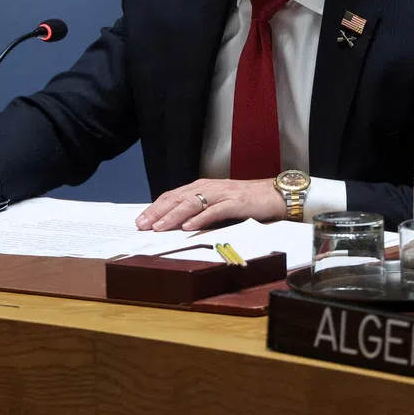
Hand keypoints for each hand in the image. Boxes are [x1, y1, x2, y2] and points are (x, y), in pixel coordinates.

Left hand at [135, 178, 286, 231]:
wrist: (273, 194)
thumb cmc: (244, 201)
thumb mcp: (217, 203)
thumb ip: (198, 210)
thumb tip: (174, 224)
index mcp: (201, 187)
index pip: (172, 196)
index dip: (155, 208)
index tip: (140, 221)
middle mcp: (208, 188)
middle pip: (177, 198)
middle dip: (158, 212)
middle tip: (142, 225)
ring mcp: (222, 194)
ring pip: (193, 203)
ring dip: (174, 216)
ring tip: (160, 227)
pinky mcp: (236, 203)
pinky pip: (215, 210)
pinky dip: (201, 218)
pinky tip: (189, 227)